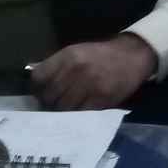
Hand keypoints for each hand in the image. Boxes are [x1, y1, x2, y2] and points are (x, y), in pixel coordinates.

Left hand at [29, 34, 157, 109]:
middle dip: (49, 103)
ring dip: (62, 112)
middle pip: (49, 96)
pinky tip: (79, 112)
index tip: (40, 93)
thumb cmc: (101, 55)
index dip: (36, 88)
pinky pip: (81, 114)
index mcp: (68, 56)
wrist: (132, 55)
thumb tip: (35, 81)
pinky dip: (78, 116)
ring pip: (63, 108)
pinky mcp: (102, 99)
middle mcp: (76, 70)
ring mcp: (90, 85)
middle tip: (53, 105)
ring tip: (66, 110)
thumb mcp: (77, 51)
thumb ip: (57, 65)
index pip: (39, 77)